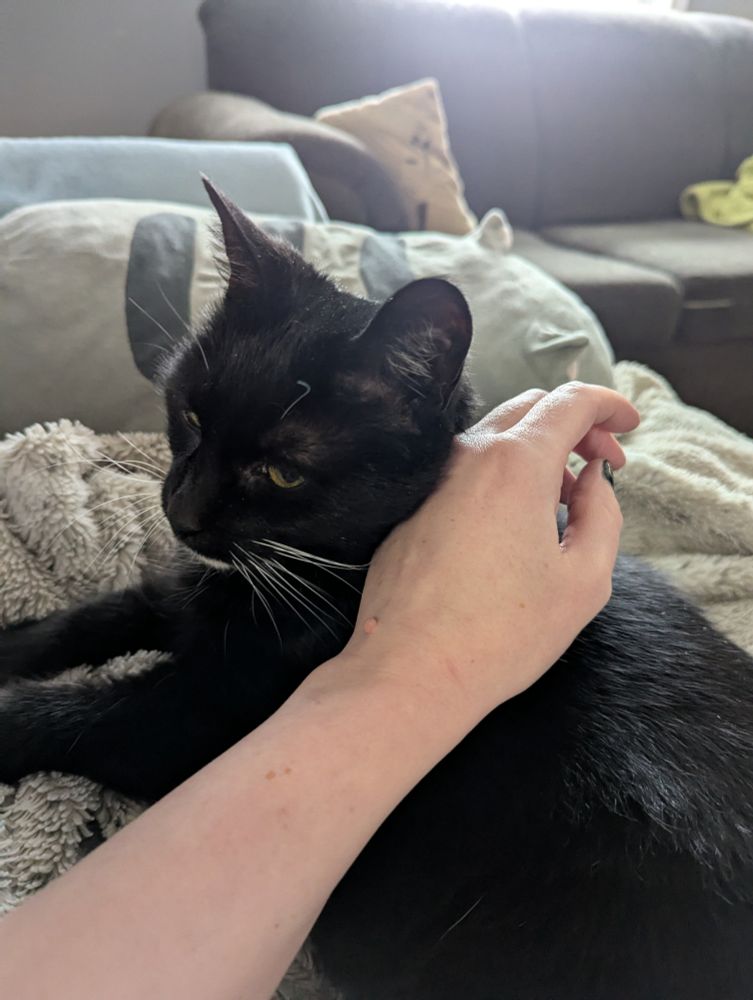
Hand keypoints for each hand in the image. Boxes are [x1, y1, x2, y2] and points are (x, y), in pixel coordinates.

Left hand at [341, 383, 639, 720]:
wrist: (411, 671)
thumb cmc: (502, 634)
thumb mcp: (584, 579)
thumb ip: (602, 513)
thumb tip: (592, 479)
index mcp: (515, 464)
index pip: (570, 402)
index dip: (609, 405)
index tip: (629, 424)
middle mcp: (466, 457)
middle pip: (529, 409)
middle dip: (575, 424)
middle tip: (603, 461)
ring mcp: (430, 480)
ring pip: (493, 439)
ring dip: (537, 452)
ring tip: (563, 497)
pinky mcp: (409, 508)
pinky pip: (462, 473)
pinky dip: (499, 478)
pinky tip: (513, 523)